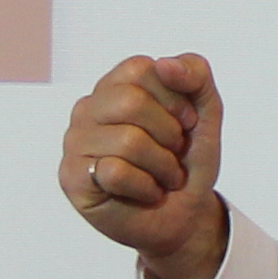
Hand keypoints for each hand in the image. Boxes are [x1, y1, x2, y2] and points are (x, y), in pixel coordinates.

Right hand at [62, 53, 228, 278]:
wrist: (186, 215)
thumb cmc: (187, 161)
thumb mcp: (205, 112)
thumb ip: (196, 75)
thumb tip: (164, 64)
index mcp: (115, 86)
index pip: (141, 69)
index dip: (174, 99)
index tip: (185, 123)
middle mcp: (88, 109)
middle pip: (131, 102)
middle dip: (168, 135)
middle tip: (173, 154)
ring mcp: (75, 142)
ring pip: (128, 141)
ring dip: (163, 166)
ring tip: (163, 177)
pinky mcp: (72, 177)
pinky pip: (115, 172)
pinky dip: (146, 187)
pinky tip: (146, 192)